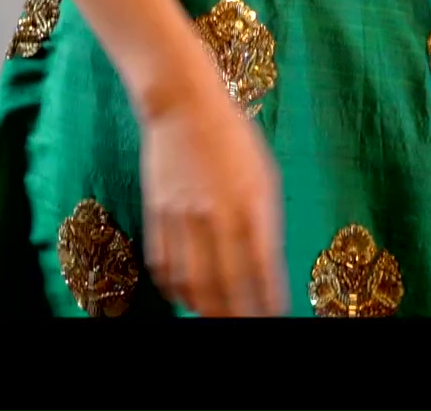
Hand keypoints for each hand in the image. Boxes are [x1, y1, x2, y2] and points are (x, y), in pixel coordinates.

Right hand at [139, 77, 287, 316]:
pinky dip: (175, 288)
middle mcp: (217, 215)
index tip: (273, 317)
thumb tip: (266, 268)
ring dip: (205, 308)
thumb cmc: (233, 140)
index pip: (262, 272)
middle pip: (225, 287)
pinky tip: (186, 294)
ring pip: (191, 282)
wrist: (183, 105)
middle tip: (242, 324)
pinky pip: (164, 264)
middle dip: (235, 316)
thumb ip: (266, 222)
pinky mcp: (157, 212)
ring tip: (215, 316)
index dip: (267, 303)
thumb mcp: (264, 177)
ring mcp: (183, 216)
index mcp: (252, 205)